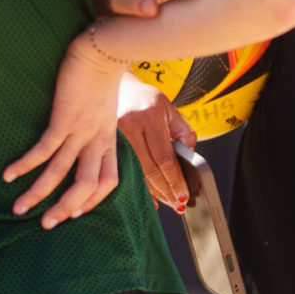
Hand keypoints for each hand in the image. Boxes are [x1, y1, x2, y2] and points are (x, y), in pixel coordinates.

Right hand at [2, 32, 127, 229]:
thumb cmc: (100, 72)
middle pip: (85, 186)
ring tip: (18, 209)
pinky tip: (9, 174)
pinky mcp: (63, 117)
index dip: (92, 201)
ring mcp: (80, 130)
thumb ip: (95, 122)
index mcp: (107, 139)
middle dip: (64, 209)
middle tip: (45, 224)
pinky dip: (25, 165)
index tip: (75, 212)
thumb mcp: (103, 105)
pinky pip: (44, 149)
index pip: (108, 182)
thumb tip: (83, 132)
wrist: (103, 48)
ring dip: (38, 194)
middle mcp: (96, 140)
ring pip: (61, 173)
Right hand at [117, 75, 194, 209]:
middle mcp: (129, 126)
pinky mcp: (107, 146)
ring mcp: (114, 137)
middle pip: (149, 169)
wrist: (118, 89)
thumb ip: (183, 133)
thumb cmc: (145, 100)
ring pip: (136, 174)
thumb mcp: (170, 110)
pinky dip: (138, 187)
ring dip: (154, 192)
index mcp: (149, 117)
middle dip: (166, 190)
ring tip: (168, 202)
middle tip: (178, 203)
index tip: (183, 194)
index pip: (164, 157)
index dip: (175, 179)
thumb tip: (187, 160)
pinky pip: (124, 172)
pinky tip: (150, 197)